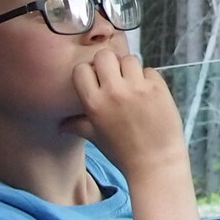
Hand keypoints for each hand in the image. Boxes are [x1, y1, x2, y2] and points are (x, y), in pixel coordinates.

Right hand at [66, 49, 184, 170]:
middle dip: (109, 63)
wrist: (156, 163)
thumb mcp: (96, 138)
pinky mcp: (158, 88)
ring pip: (129, 59)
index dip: (89, 72)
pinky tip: (149, 93)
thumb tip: (61, 126)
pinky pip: (149, 70)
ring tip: (134, 84)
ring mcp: (137, 88)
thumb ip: (78, 125)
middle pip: (104, 56)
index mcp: (94, 103)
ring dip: (130, 69)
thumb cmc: (123, 152)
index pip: (82, 69)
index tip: (97, 80)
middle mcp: (113, 92)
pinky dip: (149, 78)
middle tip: (116, 77)